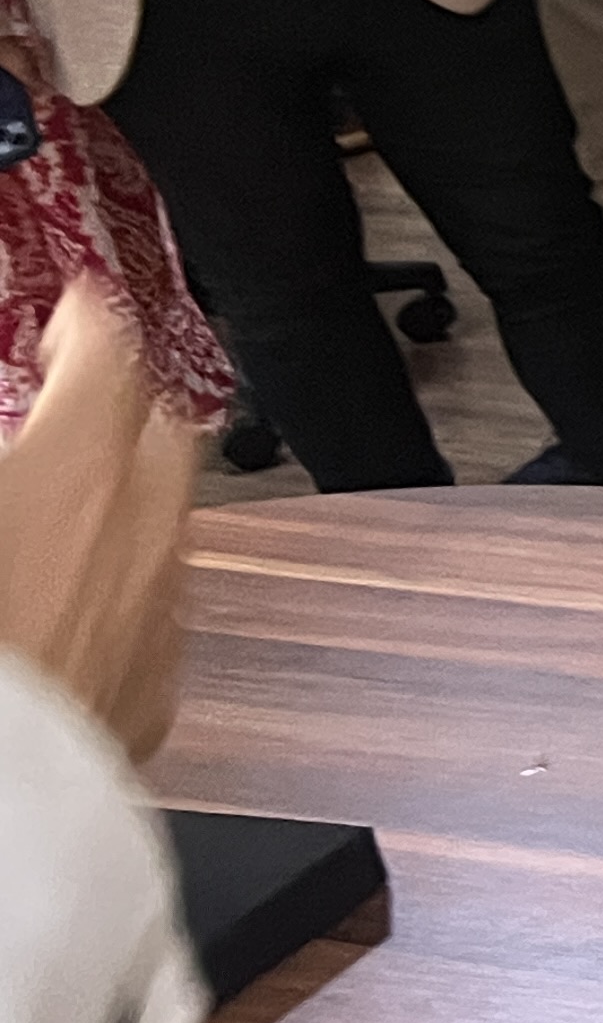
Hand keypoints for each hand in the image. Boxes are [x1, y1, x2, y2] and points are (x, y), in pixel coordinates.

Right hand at [0, 281, 192, 761]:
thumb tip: (19, 448)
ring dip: (123, 509)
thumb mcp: (1, 485)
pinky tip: (71, 612)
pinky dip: (117, 599)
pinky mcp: (144, 706)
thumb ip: (15, 457)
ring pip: (166, 535)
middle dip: (125, 412)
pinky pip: (150, 624)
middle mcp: (139, 540)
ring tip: (62, 510)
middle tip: (83, 399)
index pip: (109, 357)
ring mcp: (153, 624)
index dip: (91, 326)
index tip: (79, 315)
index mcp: (74, 473)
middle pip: (163, 438)